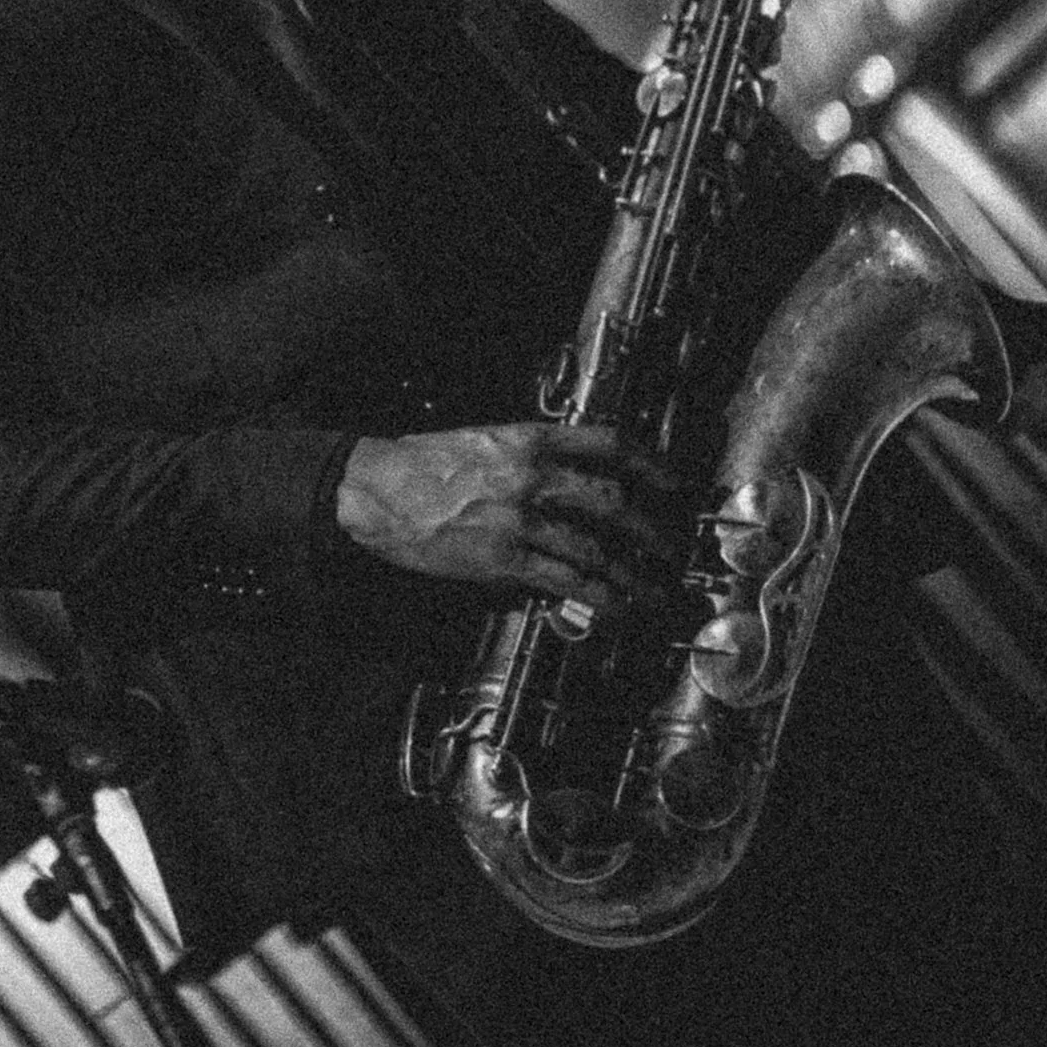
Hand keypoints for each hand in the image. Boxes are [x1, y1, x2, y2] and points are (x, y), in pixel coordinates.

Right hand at [335, 424, 686, 613]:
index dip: (649, 463)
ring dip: (632, 574)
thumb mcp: (483, 442)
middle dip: (650, 529)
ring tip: (654, 591)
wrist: (376, 488)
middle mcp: (533, 476)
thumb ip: (529, 458)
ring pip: (596, 549)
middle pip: (612, 501)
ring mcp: (521, 519)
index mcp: (529, 439)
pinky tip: (616, 606)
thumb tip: (568, 483)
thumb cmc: (422, 464)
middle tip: (671, 547)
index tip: (670, 481)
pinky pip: (565, 580)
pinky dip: (598, 595)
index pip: (607, 444)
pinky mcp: (505, 558)